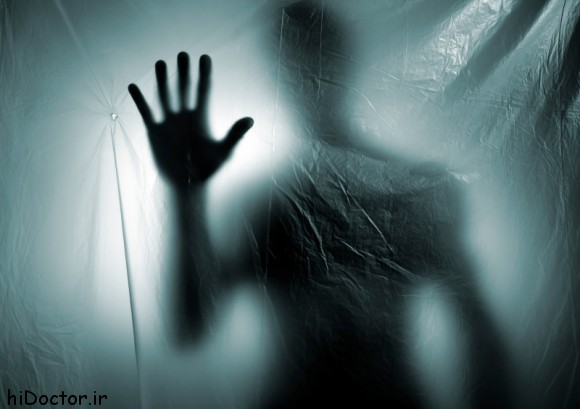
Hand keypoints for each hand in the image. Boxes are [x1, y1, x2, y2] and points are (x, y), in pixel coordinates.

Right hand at [128, 53, 253, 187]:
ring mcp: (169, 123)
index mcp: (201, 118)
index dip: (204, 74)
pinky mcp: (155, 132)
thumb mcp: (224, 151)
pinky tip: (133, 86)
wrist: (187, 184)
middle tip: (183, 54)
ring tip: (161, 62)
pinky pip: (146, 112)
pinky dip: (140, 100)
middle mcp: (185, 116)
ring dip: (162, 80)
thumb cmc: (208, 169)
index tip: (205, 57)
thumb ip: (235, 134)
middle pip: (184, 88)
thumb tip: (251, 119)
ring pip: (165, 96)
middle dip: (184, 72)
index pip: (203, 90)